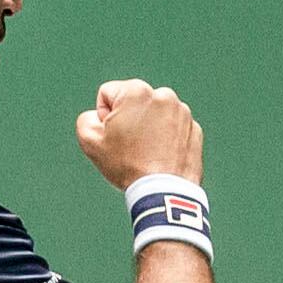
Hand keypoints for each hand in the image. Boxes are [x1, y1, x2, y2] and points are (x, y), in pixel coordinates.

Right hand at [77, 78, 204, 185]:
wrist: (164, 191)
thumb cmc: (126, 165)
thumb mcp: (90, 140)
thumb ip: (87, 118)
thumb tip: (99, 116)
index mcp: (136, 91)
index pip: (107, 94)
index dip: (103, 116)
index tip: (113, 135)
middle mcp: (163, 95)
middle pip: (133, 102)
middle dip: (128, 119)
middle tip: (130, 145)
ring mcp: (183, 112)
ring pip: (154, 114)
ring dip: (148, 127)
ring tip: (147, 152)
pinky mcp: (195, 129)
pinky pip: (173, 127)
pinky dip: (167, 138)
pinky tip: (162, 155)